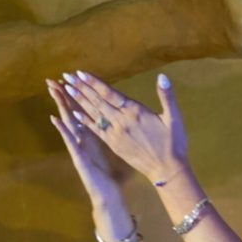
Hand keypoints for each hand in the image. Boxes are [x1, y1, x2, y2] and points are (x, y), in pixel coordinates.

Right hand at [47, 79, 126, 200]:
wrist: (109, 195)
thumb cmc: (113, 175)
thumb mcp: (114, 151)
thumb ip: (114, 135)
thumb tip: (121, 122)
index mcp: (92, 136)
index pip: (83, 111)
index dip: (77, 96)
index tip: (71, 79)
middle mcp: (82, 140)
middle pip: (72, 113)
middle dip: (63, 96)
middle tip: (53, 79)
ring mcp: (78, 148)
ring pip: (68, 123)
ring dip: (60, 106)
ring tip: (53, 90)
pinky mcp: (78, 158)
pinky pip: (70, 142)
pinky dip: (63, 130)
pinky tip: (55, 119)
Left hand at [60, 71, 188, 186]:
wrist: (166, 169)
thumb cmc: (173, 143)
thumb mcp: (174, 118)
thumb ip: (167, 96)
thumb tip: (162, 76)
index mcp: (135, 112)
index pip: (110, 93)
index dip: (94, 83)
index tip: (80, 73)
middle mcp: (121, 121)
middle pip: (97, 101)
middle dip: (81, 88)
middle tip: (66, 76)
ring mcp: (115, 133)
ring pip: (94, 113)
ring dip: (79, 100)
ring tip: (66, 89)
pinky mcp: (113, 144)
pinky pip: (95, 130)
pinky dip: (84, 121)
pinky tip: (74, 113)